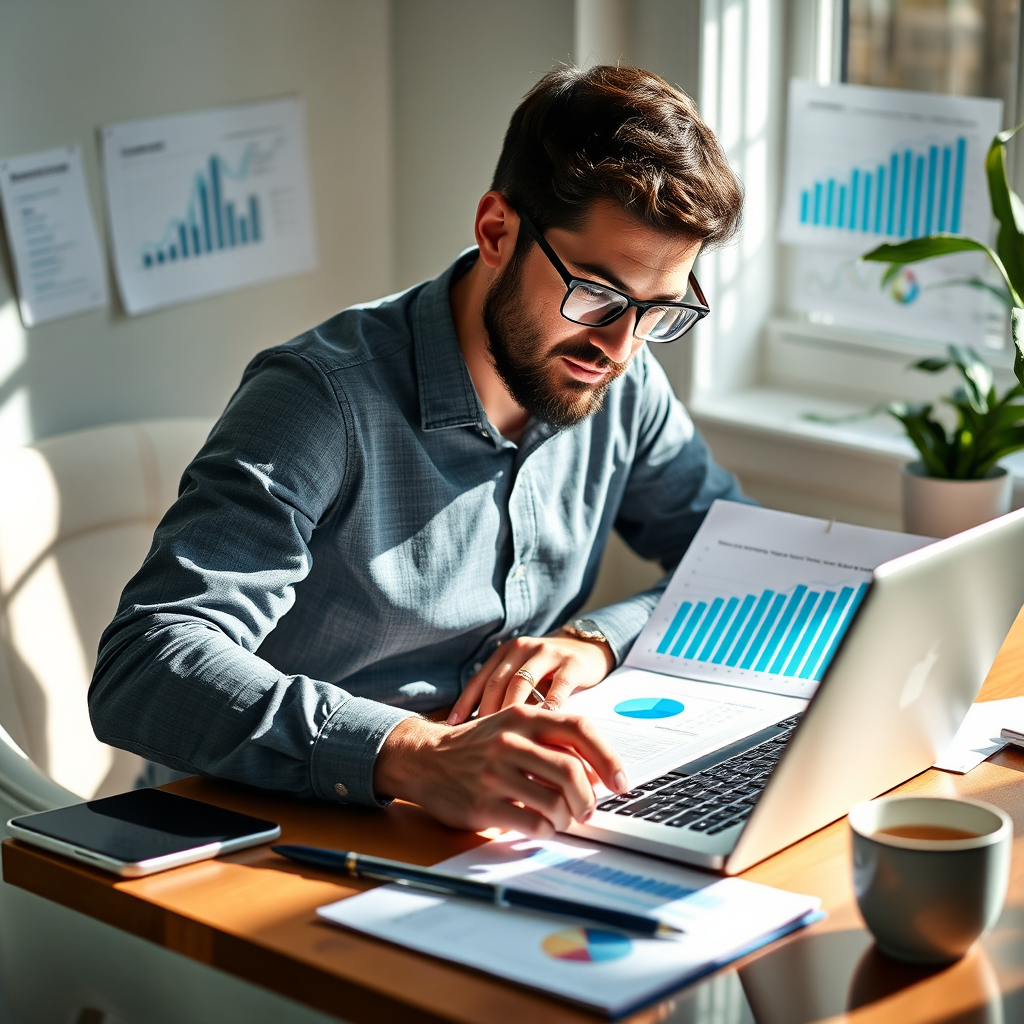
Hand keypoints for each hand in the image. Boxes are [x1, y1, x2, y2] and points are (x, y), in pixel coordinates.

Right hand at [373, 704, 627, 837]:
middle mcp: (511, 740)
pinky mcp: (484, 804)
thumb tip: (597, 772)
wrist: (425, 759)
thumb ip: (551, 741)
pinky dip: (547, 830)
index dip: (607, 756)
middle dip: (588, 797)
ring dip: (567, 817)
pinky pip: (533, 823)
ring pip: (555, 801)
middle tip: (588, 809)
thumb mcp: (513, 727)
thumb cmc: (478, 745)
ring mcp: (495, 772)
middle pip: (572, 771)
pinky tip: (541, 826)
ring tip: (561, 819)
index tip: (620, 781)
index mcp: (524, 715)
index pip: (579, 729)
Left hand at [447, 633, 614, 724]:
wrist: (587, 650)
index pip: (480, 680)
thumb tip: (477, 729)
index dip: (465, 703)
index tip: (452, 727)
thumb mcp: (524, 676)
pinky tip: (542, 725)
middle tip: (479, 739)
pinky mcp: (571, 663)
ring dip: (511, 710)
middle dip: (486, 711)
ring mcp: (547, 653)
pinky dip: (548, 706)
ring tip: (504, 735)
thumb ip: (505, 694)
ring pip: (522, 682)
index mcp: (505, 652)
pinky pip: (557, 687)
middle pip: (497, 682)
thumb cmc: (549, 673)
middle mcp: (522, 648)